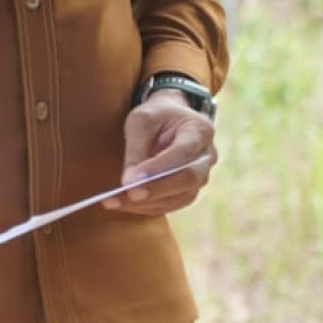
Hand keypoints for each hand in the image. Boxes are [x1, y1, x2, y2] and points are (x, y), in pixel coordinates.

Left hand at [101, 93, 216, 216]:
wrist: (171, 118)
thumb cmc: (156, 116)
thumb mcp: (141, 120)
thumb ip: (136, 149)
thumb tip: (129, 182)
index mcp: (199, 130)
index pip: (182, 152)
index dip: (159, 167)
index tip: (132, 178)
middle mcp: (207, 156)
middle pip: (188, 178)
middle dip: (156, 189)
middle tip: (129, 194)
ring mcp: (202, 175)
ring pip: (181, 197)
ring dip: (147, 203)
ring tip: (116, 202)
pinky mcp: (189, 190)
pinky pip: (172, 204)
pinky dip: (148, 207)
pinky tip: (124, 204)